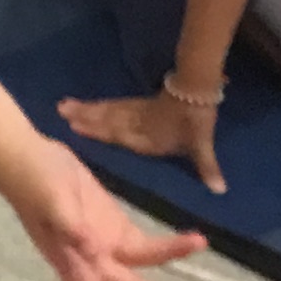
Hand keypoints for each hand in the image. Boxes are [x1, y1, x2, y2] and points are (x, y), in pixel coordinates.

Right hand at [12, 145, 201, 280]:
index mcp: (71, 260)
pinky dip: (162, 250)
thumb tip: (92, 251)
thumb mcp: (52, 203)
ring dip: (167, 273)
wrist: (28, 157)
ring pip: (138, 268)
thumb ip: (71, 227)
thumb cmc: (34, 183)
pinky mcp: (111, 224)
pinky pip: (140, 246)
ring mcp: (102, 243)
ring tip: (199, 273)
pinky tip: (185, 245)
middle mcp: (89, 259)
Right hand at [61, 83, 226, 196]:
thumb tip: (220, 190)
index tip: (74, 126)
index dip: (97, 130)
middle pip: (107, 119)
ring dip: (86, 109)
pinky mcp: (138, 103)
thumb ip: (206, 166)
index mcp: (146, 137)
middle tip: (60, 110)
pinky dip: (99, 105)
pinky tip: (89, 104)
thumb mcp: (201, 144)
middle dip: (84, 116)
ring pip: (107, 110)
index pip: (118, 134)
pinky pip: (113, 105)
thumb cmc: (196, 120)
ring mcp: (135, 111)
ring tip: (65, 105)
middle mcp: (136, 124)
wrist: (199, 90)